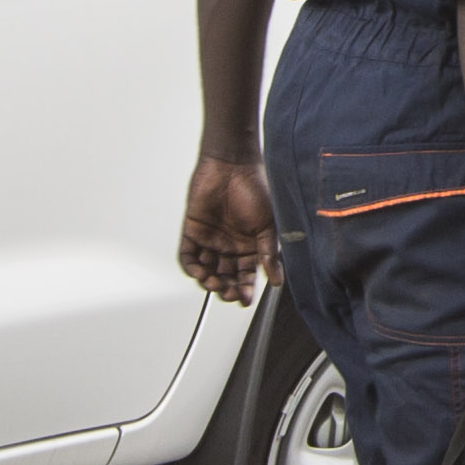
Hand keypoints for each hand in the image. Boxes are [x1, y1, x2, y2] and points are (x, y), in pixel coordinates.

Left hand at [177, 156, 273, 303]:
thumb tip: (276, 280)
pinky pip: (188, 257)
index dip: (245, 290)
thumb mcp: (269, 225)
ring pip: (206, 271)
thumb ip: (269, 253)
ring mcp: (210, 239)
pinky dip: (192, 267)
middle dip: (227, 289)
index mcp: (250, 246)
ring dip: (209, 281)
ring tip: (214, 282)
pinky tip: (200, 271)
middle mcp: (230, 245)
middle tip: (229, 293)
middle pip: (225, 277)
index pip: (246, 276)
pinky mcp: (193, 231)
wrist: (232, 165)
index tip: (245, 300)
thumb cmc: (256, 188)